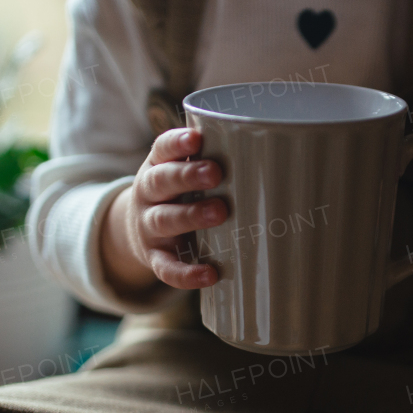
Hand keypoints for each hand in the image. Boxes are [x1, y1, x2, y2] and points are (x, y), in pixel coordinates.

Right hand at [100, 128, 227, 296]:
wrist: (138, 231)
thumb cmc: (178, 195)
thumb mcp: (184, 174)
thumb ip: (213, 164)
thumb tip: (274, 160)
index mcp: (157, 167)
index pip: (162, 149)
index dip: (177, 144)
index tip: (197, 139)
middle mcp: (148, 194)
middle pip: (161, 182)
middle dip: (187, 176)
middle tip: (215, 173)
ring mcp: (148, 227)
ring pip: (164, 220)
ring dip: (190, 216)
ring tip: (219, 213)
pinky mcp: (154, 258)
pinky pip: (166, 268)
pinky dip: (186, 274)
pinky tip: (209, 274)